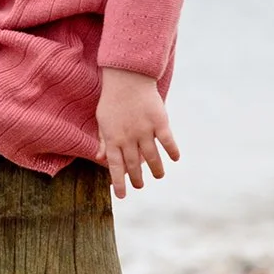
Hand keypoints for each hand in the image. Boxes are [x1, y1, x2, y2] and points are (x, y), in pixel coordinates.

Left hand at [94, 67, 179, 197]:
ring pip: (152, 156)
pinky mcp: (159, 121)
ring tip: (158, 176)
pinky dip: (172, 151)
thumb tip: (98, 158)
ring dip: (156, 169)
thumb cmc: (113, 99)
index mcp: (113, 138)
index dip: (118, 182)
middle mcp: (129, 137)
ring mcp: (145, 130)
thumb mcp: (102, 120)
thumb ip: (102, 140)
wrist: (128, 77)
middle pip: (134, 164)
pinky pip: (167, 140)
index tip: (122, 195)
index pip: (115, 166)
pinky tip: (174, 159)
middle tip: (140, 186)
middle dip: (137, 179)